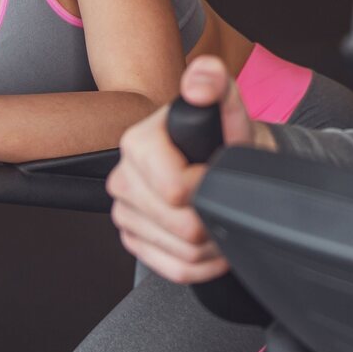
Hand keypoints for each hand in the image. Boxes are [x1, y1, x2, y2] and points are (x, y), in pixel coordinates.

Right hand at [107, 56, 271, 283]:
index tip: (219, 172)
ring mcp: (126, 213)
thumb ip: (217, 82)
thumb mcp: (228, 103)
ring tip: (222, 214)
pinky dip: (202, 263)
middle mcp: (124, 179)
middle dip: (213, 216)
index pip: (175, 190)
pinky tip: (212, 240)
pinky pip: (173, 268)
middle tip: (225, 196)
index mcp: (137, 144)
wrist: (222, 162)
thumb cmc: (224, 136)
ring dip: (212, 243)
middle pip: (180, 226)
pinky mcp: (135, 239)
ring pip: (181, 251)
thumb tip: (199, 84)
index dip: (209, 185)